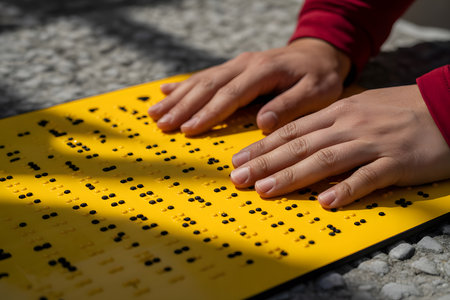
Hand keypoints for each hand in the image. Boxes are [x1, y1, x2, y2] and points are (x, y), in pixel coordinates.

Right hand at [148, 38, 349, 134]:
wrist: (319, 53)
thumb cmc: (320, 76)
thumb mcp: (317, 92)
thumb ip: (289, 106)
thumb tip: (262, 124)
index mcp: (263, 72)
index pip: (230, 94)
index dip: (208, 113)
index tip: (188, 130)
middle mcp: (245, 65)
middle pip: (208, 87)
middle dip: (183, 107)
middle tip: (162, 125)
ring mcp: (237, 64)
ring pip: (201, 81)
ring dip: (177, 98)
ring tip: (155, 113)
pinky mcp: (234, 68)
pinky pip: (204, 76)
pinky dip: (183, 85)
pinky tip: (165, 91)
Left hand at [230, 85, 449, 208]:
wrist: (446, 106)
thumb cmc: (399, 110)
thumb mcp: (359, 108)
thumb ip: (329, 124)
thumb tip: (297, 141)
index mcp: (338, 113)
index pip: (292, 131)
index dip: (263, 147)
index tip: (239, 161)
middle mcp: (349, 126)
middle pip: (300, 146)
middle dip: (265, 163)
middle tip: (239, 179)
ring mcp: (372, 143)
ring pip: (325, 160)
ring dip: (292, 176)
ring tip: (266, 191)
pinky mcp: (396, 162)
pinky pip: (368, 177)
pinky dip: (346, 189)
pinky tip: (326, 202)